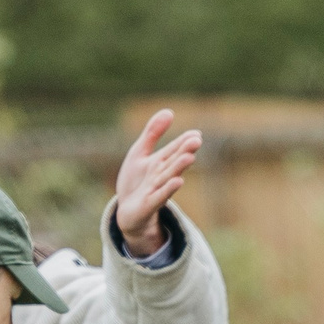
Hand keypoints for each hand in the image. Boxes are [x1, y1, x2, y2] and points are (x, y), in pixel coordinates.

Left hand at [115, 110, 200, 257]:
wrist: (126, 212)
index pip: (175, 149)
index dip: (184, 141)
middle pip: (174, 161)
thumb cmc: (135, 182)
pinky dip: (168, 189)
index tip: (196, 133)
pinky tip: (178, 181)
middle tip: (197, 140)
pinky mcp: (149, 204)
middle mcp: (161, 175)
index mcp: (161, 162)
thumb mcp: (140, 153)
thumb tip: (169, 111)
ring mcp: (156, 190)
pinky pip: (159, 196)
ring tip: (190, 157)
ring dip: (179, 167)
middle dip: (184, 151)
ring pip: (168, 177)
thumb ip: (153, 133)